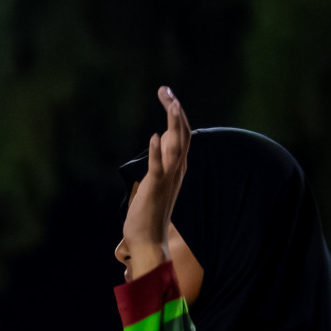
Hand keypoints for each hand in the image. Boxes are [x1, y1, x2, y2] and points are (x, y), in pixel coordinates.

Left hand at [120, 87, 190, 277]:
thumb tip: (161, 145)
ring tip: (171, 103)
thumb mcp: (155, 181)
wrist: (148, 239)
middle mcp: (177, 170)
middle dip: (175, 110)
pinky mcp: (155, 189)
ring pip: (176, 146)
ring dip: (174, 124)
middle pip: (183, 134)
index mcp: (177, 167)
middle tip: (166, 90)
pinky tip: (155, 136)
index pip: (181, 134)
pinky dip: (157, 152)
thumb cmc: (148, 212)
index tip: (167, 93)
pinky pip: (158, 168)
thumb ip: (160, 162)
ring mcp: (167, 179)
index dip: (176, 113)